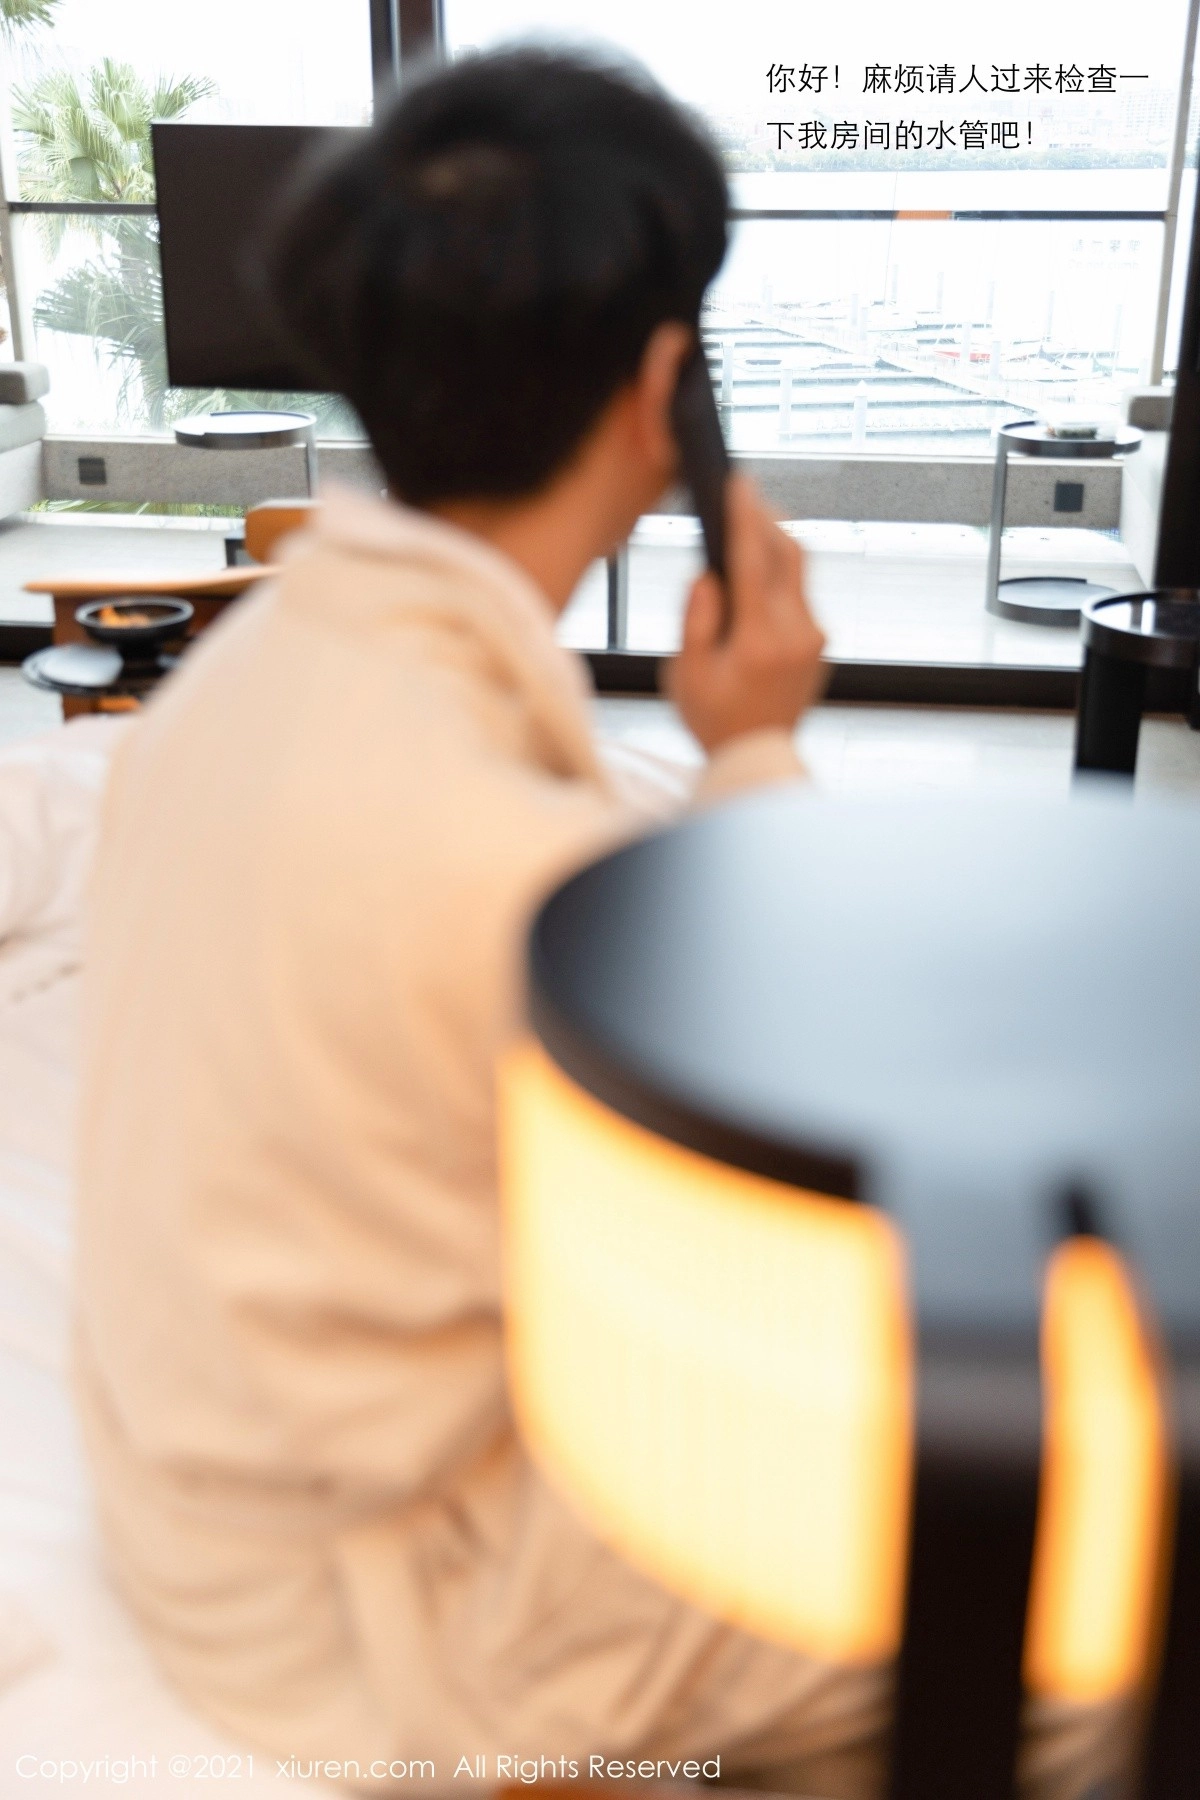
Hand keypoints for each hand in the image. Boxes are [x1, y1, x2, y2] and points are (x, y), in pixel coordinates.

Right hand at [666, 475, 825, 753]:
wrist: (757, 754)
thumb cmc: (714, 719)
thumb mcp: (685, 675)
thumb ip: (694, 621)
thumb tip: (706, 576)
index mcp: (760, 641)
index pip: (754, 563)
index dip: (745, 518)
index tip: (739, 484)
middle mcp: (796, 634)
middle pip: (787, 555)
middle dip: (766, 518)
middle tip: (746, 492)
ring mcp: (814, 637)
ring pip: (798, 570)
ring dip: (774, 542)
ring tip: (750, 522)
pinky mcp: (819, 641)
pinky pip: (800, 593)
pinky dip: (779, 572)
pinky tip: (758, 568)